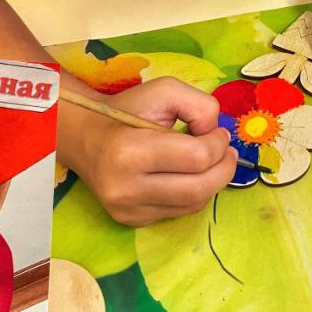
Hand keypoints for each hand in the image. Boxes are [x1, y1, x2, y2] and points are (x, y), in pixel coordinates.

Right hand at [61, 79, 238, 226]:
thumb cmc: (126, 111)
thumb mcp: (164, 90)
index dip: (218, 144)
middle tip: (226, 152)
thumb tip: (216, 136)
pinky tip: (186, 176)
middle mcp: (125, 188)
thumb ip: (199, 105)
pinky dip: (192, 194)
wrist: (85, 137)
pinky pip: (178, 212)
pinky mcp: (130, 220)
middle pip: (200, 188)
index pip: (198, 157)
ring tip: (211, 163)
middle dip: (224, 168)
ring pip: (193, 205)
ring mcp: (127, 209)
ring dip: (212, 183)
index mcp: (130, 152)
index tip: (217, 133)